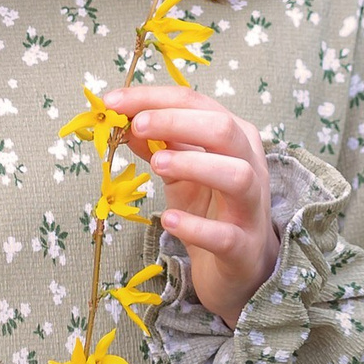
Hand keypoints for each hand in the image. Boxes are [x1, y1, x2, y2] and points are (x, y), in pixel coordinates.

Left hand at [105, 85, 277, 326]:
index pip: (197, 103)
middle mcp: (251, 165)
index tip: (112, 101)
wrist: (242, 264)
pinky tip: (169, 220)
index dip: (153, 98)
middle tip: (136, 126)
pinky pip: (224, 235)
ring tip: (157, 164)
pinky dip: (196, 226)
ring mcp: (251, 206)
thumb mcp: (180, 172)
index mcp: (236, 137)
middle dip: (176, 121)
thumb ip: (158, 145)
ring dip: (193, 164)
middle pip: (223, 129)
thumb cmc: (211, 208)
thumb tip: (123, 119)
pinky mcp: (243, 246)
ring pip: (236, 174)